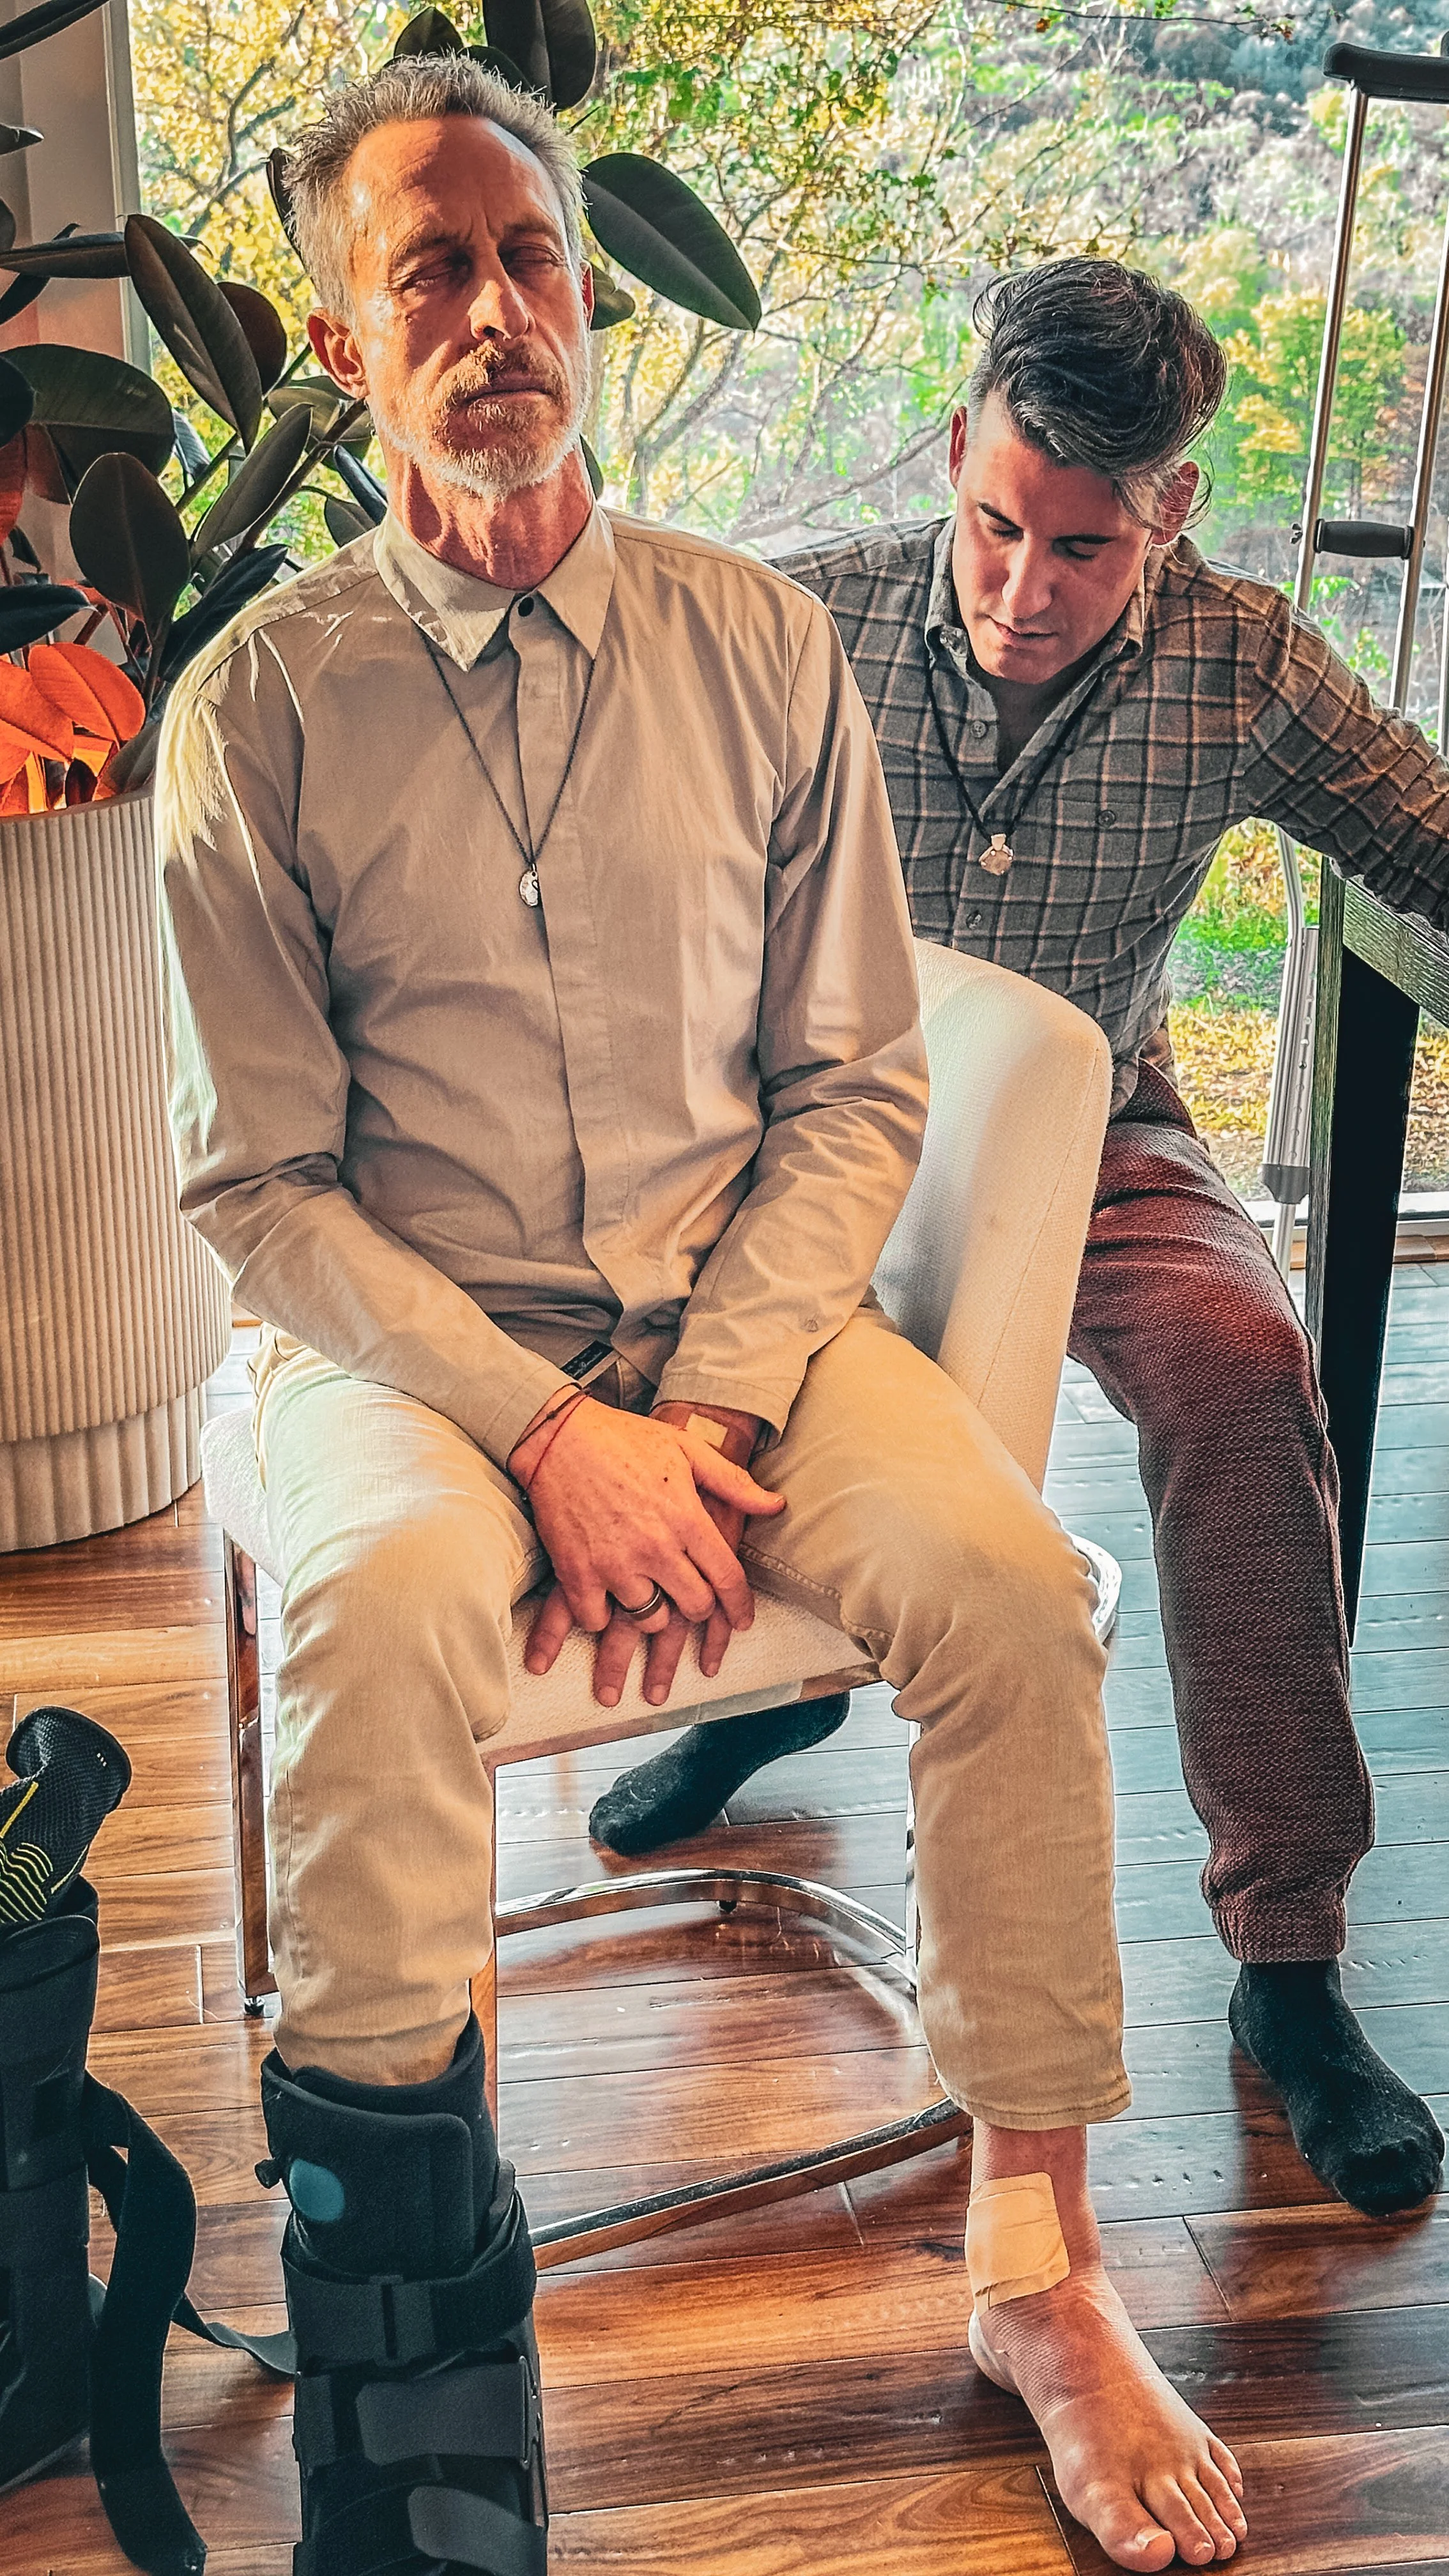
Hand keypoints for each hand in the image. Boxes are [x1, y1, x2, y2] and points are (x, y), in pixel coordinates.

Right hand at [586, 1404, 764, 1706]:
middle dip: (698, 1609)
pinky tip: (607, 1600)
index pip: (727, 1578)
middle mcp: (655, 1547)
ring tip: (649, 1596)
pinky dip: (602, 1615)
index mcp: (686, 1518)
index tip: (742, 1620)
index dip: (740, 1606)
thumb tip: (775, 1505)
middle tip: (691, 1603)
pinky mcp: (577, 1573)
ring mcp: (614, 1564)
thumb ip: (732, 1482)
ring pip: (649, 1619)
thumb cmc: (624, 1439)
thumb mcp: (686, 1450)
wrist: (557, 1436)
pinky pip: (596, 1620)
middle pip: (693, 1606)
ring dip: (652, 1612)